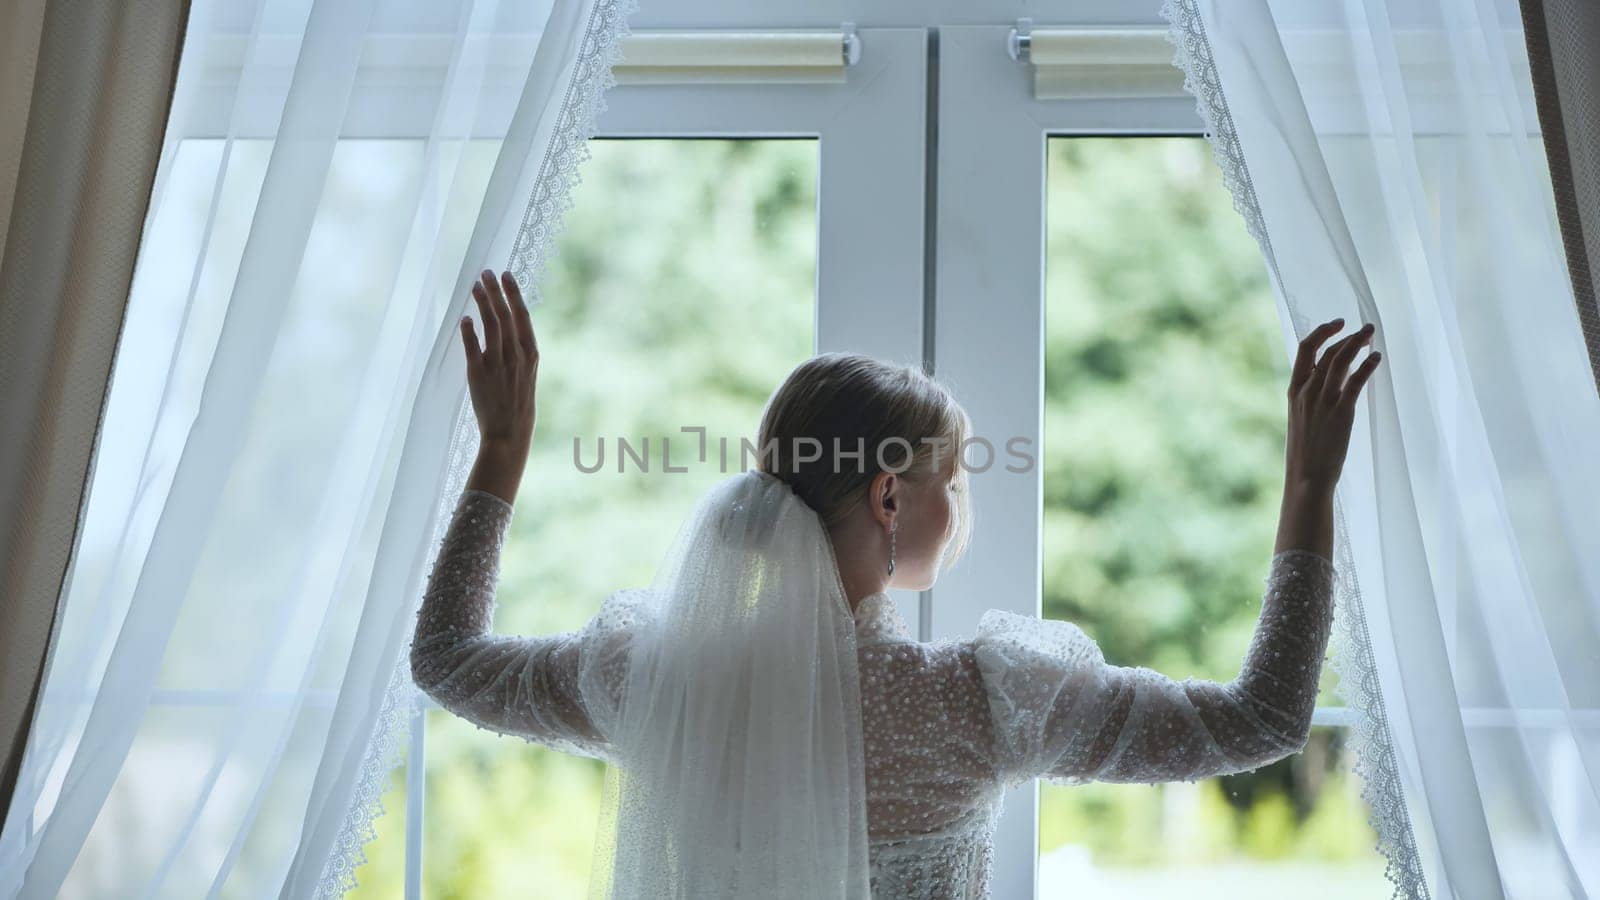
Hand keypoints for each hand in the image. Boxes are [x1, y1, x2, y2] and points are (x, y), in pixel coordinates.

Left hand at [461, 269, 538, 456]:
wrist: (509, 434)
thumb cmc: (518, 406)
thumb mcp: (527, 376)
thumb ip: (519, 354)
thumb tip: (509, 332)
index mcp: (530, 355)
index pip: (522, 316)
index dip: (514, 294)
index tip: (506, 276)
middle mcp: (516, 356)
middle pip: (505, 315)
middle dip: (495, 290)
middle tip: (486, 272)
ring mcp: (498, 364)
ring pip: (490, 325)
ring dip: (482, 302)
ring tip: (475, 286)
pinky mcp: (479, 374)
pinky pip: (472, 346)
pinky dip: (469, 330)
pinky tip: (464, 318)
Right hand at [1285, 317, 1380, 491]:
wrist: (1306, 475)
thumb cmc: (1306, 451)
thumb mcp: (1303, 417)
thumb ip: (1314, 395)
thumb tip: (1336, 377)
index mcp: (1294, 390)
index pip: (1304, 349)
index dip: (1322, 332)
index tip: (1338, 324)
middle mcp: (1307, 391)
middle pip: (1327, 350)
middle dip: (1348, 335)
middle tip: (1366, 330)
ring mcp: (1323, 400)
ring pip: (1341, 360)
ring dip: (1359, 343)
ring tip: (1373, 336)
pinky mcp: (1341, 411)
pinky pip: (1355, 380)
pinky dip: (1367, 365)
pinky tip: (1377, 359)